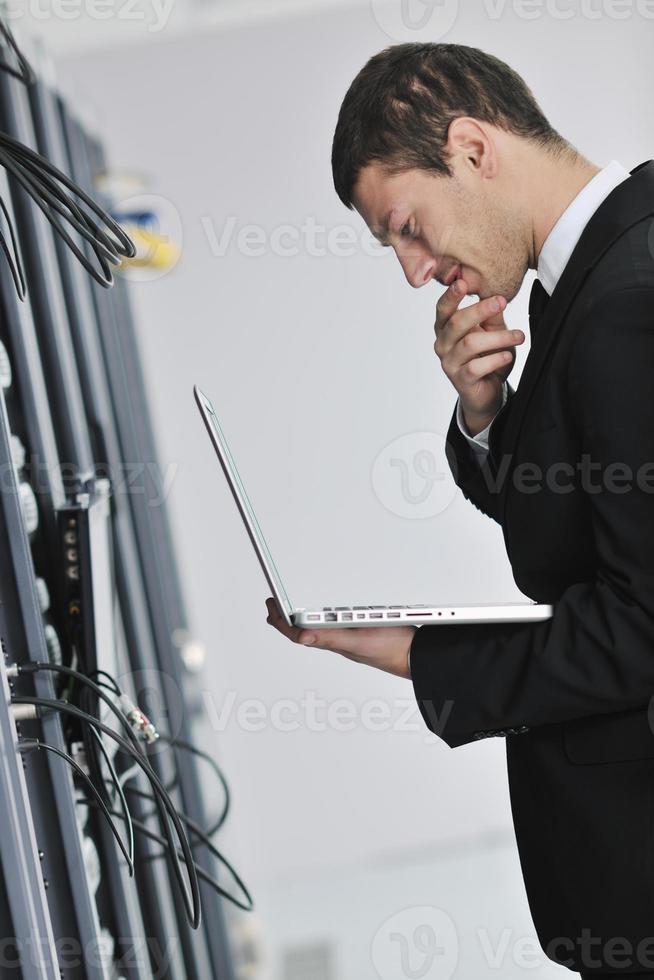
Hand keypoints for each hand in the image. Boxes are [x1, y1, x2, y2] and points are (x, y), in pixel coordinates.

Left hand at [265, 598, 415, 679]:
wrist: (418, 656)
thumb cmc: (392, 650)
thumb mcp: (357, 639)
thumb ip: (329, 637)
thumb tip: (300, 636)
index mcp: (334, 640)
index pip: (299, 632)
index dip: (282, 619)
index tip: (270, 604)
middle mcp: (340, 640)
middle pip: (305, 631)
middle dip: (287, 620)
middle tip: (273, 607)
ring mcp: (351, 639)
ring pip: (320, 630)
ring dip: (304, 621)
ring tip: (291, 615)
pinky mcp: (364, 635)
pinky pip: (337, 628)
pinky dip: (325, 621)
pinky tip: (327, 621)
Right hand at [433, 277, 524, 431]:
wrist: (487, 392)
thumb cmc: (487, 357)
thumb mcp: (493, 331)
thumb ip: (492, 316)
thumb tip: (496, 295)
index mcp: (446, 328)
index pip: (443, 309)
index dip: (451, 296)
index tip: (463, 282)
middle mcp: (443, 344)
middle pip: (456, 322)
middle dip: (480, 310)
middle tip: (501, 301)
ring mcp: (449, 363)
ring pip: (470, 344)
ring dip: (498, 337)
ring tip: (519, 336)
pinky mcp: (460, 381)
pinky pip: (476, 367)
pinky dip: (495, 359)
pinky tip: (507, 356)